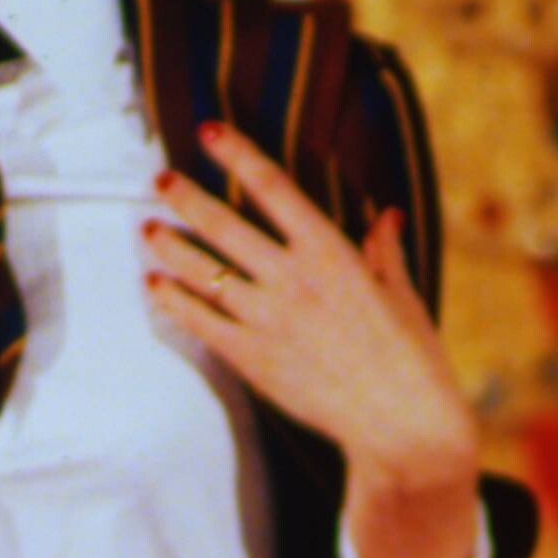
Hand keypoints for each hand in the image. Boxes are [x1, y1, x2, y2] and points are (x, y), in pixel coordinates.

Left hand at [144, 123, 481, 557]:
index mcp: (332, 252)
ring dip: (170, 247)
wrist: (400, 424)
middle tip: (160, 180)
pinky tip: (153, 285)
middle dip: (186, 197)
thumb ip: (385, 252)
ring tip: (147, 228)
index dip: (238, 154)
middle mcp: (292, 278)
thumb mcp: (402, 295)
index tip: (211, 133)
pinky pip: (201, 321)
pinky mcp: (253, 358)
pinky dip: (173, 300)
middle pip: (224, 225)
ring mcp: (268, 318)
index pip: (273, 188)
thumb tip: (385, 217)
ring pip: (203, 271)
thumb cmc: (410, 359)